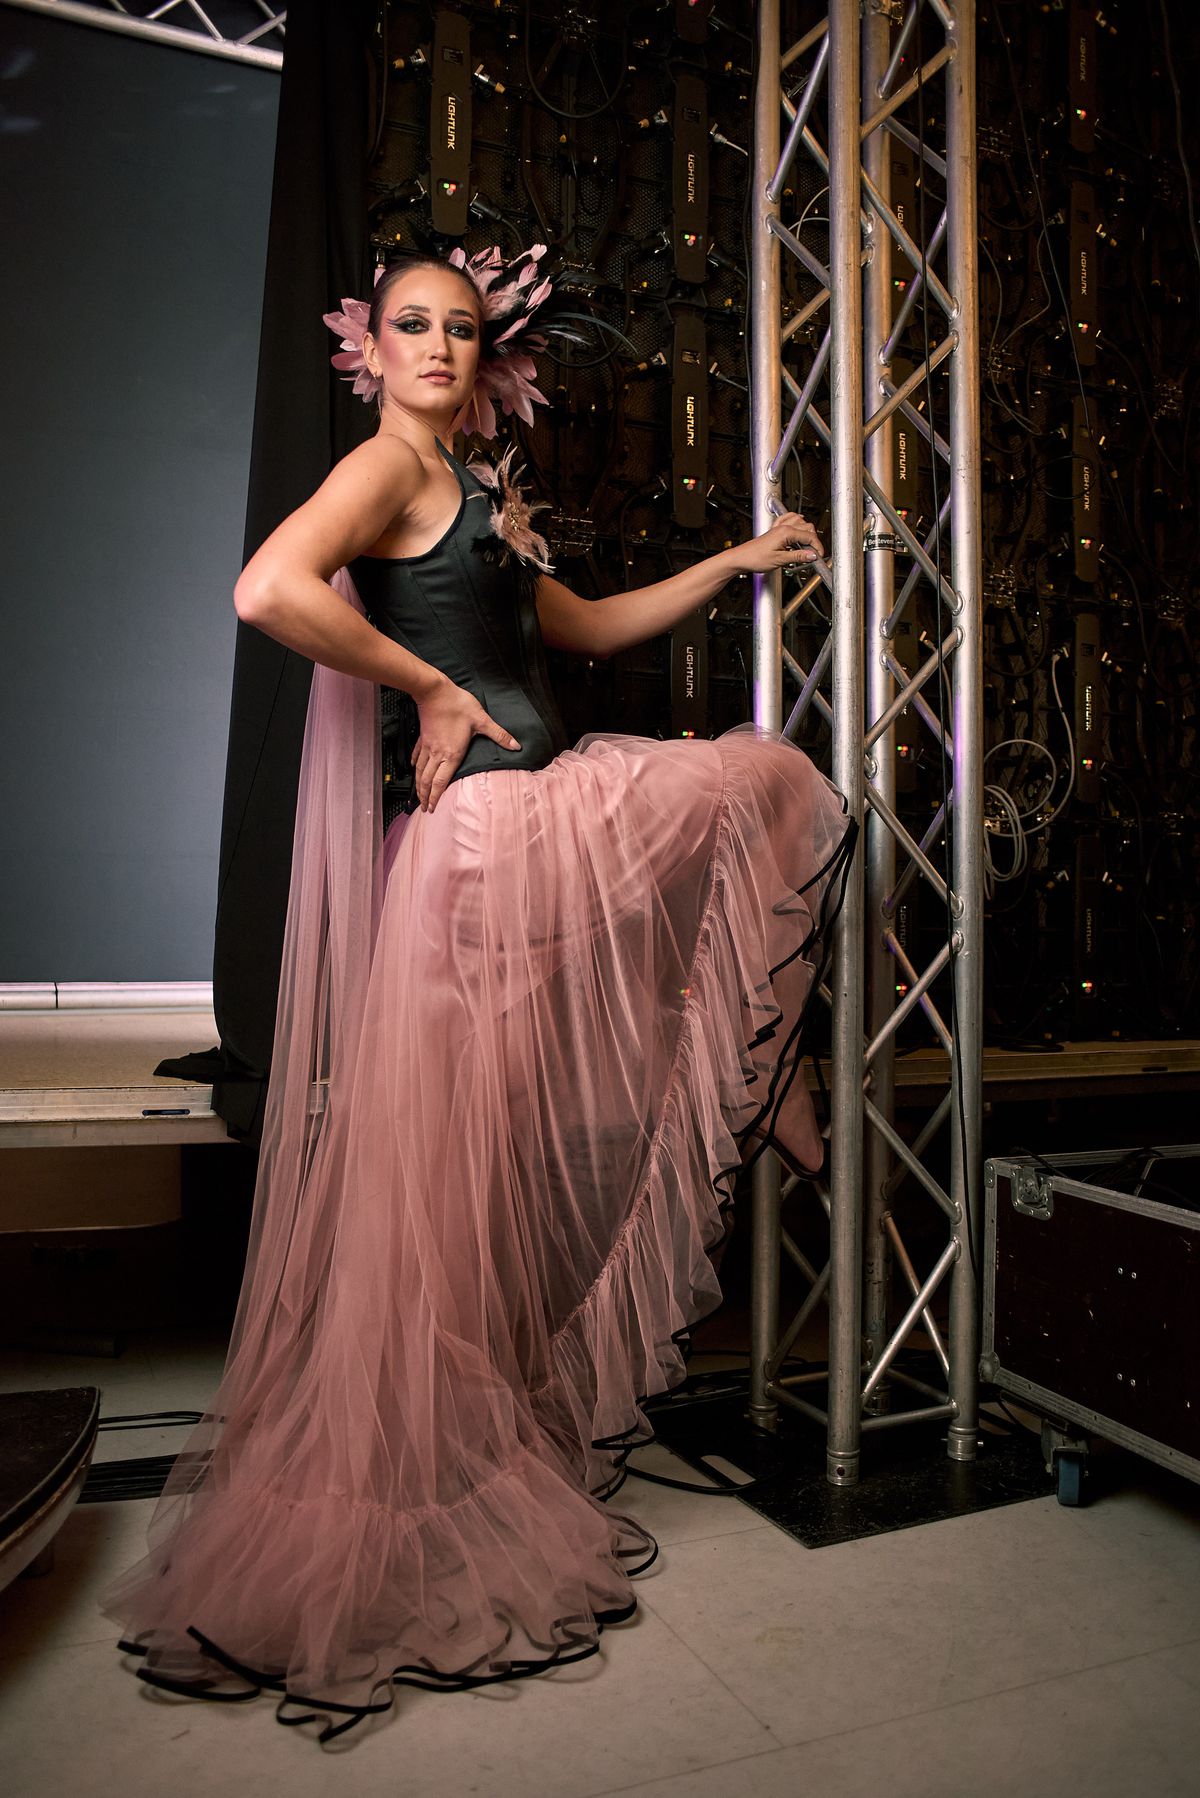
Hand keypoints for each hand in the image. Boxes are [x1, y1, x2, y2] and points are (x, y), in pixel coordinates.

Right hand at [411, 675, 520, 812]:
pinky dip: (416, 765)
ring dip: (419, 785)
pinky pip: (418, 755)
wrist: (434, 691)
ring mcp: (428, 746)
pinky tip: (415, 768)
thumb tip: (516, 746)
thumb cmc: (457, 704)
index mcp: (451, 753)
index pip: (441, 781)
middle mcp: (437, 753)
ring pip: (420, 771)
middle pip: (427, 780)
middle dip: (425, 796)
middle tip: (425, 809)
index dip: (436, 796)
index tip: (433, 807)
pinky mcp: (423, 737)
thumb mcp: (481, 720)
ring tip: (418, 796)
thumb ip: (499, 735)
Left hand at [730, 510, 823, 575]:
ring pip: (801, 522)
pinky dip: (796, 520)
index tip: (819, 556)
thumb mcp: (780, 560)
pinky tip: (799, 523)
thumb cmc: (756, 558)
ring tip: (807, 545)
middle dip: (813, 540)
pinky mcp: (775, 530)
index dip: (817, 547)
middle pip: (808, 528)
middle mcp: (783, 527)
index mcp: (786, 532)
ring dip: (807, 532)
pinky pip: (789, 518)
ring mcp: (779, 527)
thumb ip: (798, 556)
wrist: (742, 558)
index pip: (809, 536)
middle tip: (813, 554)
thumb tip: (812, 555)